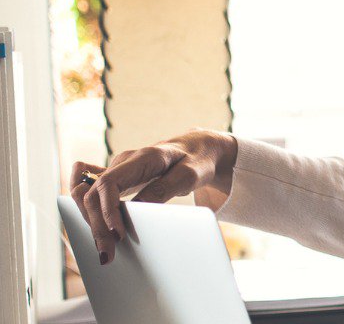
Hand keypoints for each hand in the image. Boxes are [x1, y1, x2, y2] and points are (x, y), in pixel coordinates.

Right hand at [69, 128, 238, 264]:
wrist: (197, 150)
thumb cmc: (196, 162)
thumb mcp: (189, 175)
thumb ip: (163, 189)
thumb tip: (137, 209)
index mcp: (141, 158)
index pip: (109, 183)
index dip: (108, 210)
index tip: (117, 233)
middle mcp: (122, 163)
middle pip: (93, 193)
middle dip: (97, 225)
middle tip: (107, 254)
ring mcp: (115, 170)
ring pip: (86, 194)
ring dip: (89, 221)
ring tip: (102, 248)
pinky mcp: (115, 179)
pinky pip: (88, 190)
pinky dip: (84, 209)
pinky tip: (92, 230)